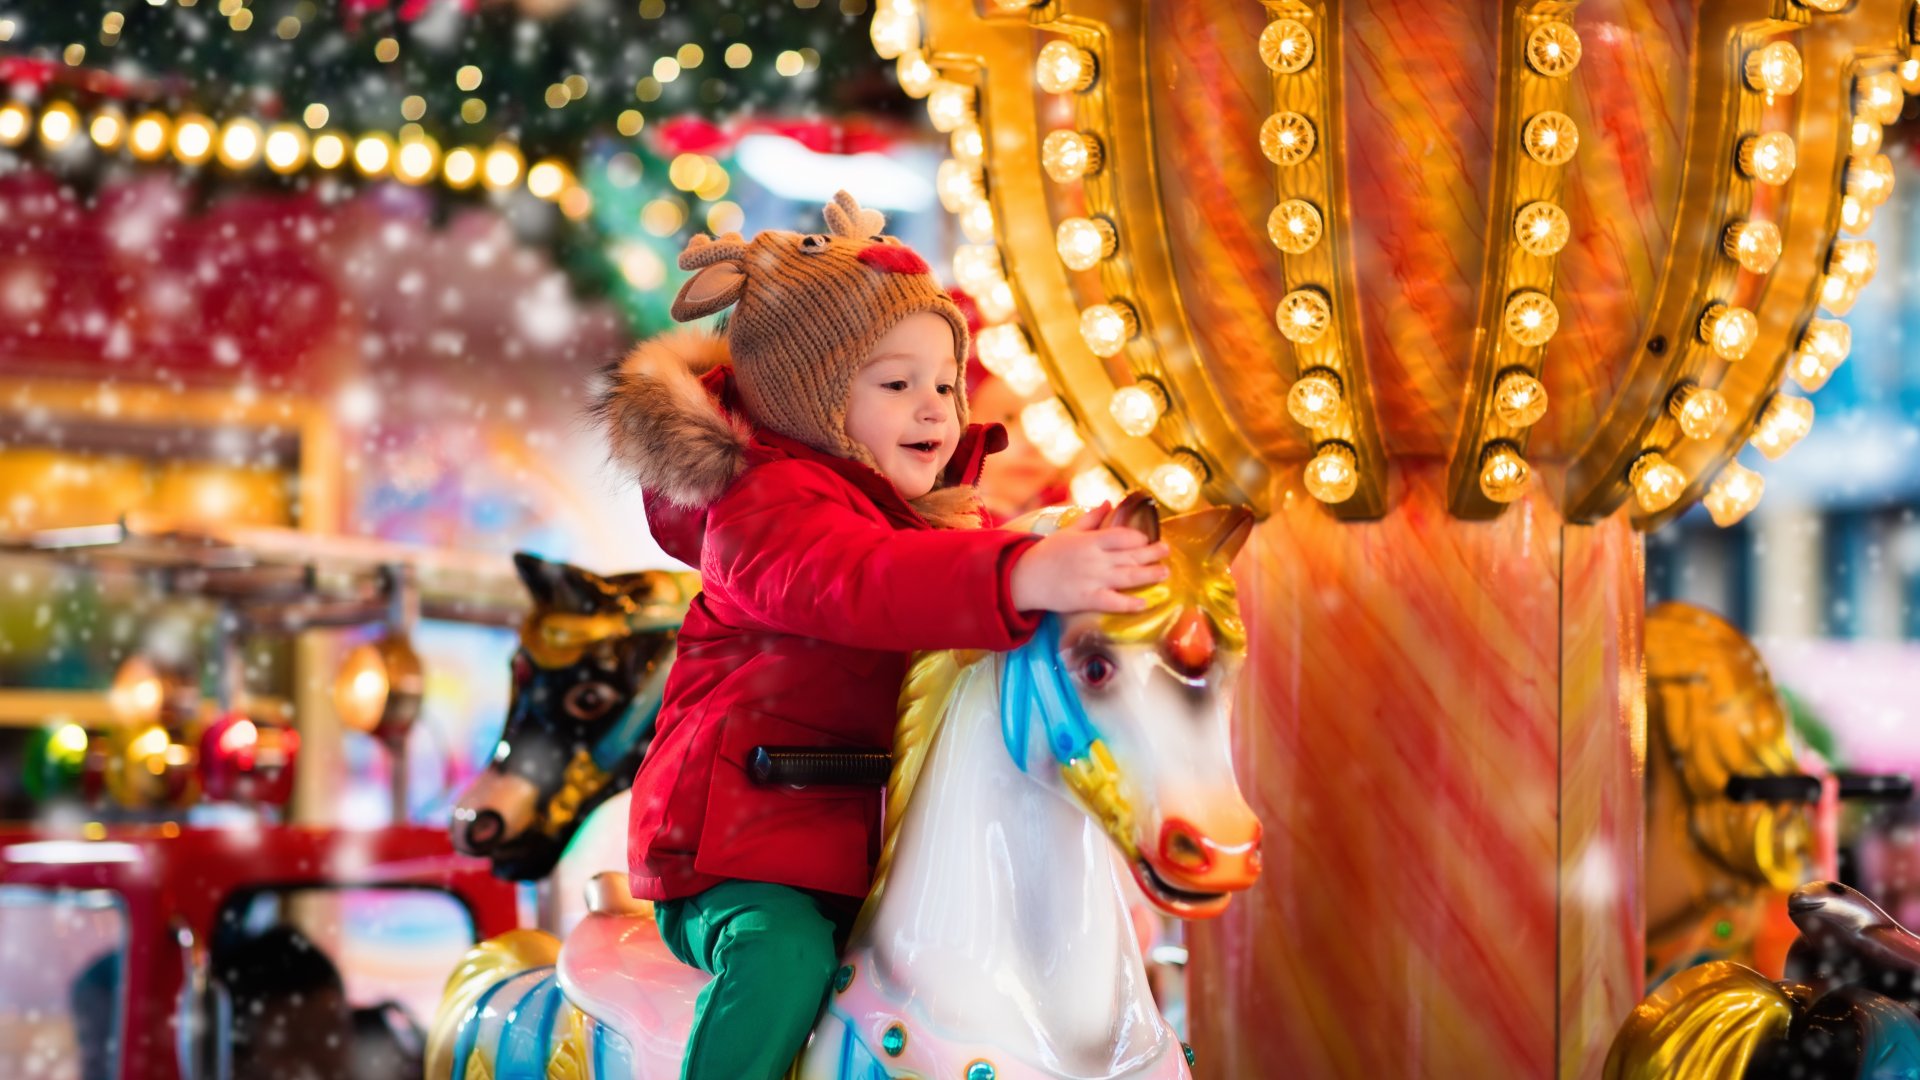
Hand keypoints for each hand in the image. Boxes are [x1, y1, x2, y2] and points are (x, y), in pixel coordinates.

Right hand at [1009, 504, 1169, 613]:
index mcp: (1091, 540)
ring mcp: (1093, 579)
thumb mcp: (1069, 530)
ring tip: (1165, 572)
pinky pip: (1113, 601)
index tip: (1147, 539)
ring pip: (1128, 577)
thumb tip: (1109, 502)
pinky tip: (1144, 603)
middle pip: (1131, 555)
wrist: (1026, 578)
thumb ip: (1092, 518)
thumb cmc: (1048, 553)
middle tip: (1167, 552)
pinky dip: (1129, 603)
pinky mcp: (1088, 599)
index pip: (1122, 536)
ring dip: (1149, 574)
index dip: (1138, 537)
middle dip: (1152, 553)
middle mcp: (1096, 559)